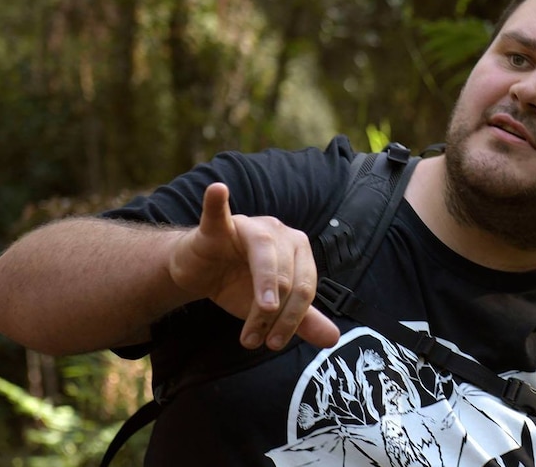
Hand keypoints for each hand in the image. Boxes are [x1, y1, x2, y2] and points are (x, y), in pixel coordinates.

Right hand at [168, 183, 339, 350]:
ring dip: (261, 292)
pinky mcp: (218, 226)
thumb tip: (334, 339)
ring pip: (264, 257)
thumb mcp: (273, 307)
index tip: (274, 343)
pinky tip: (218, 191)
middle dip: (272, 316)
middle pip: (287, 277)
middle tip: (255, 341)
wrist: (201, 273)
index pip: (305, 287)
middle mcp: (278, 232)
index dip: (293, 319)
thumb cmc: (238, 284)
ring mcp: (249, 226)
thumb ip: (303, 320)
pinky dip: (217, 202)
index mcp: (297, 249)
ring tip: (253, 322)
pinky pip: (219, 213)